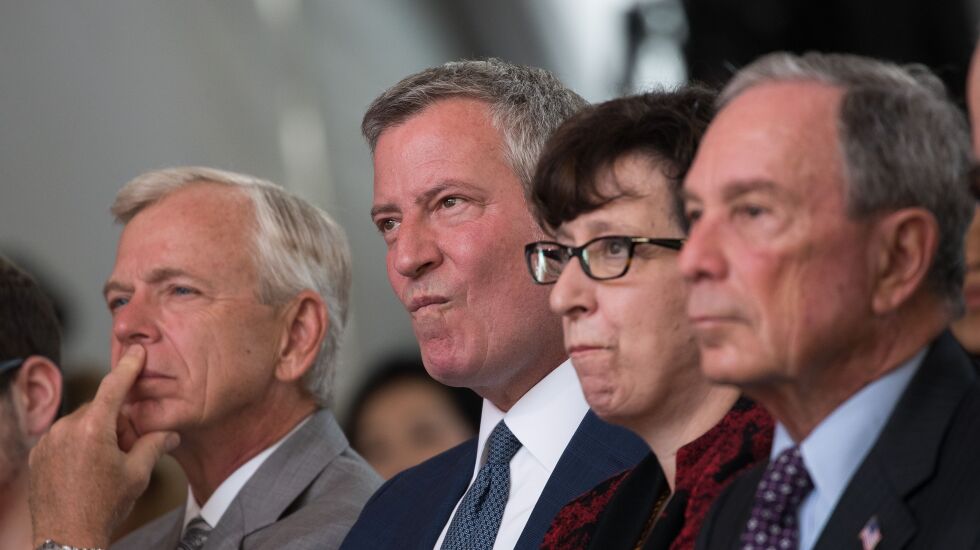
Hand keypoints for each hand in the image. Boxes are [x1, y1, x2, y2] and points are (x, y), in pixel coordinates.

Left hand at [28, 345, 179, 547]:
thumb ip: (155, 445)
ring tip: (107, 464)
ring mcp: (48, 441)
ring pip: (81, 424)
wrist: (67, 537)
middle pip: (99, 409)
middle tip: (130, 446)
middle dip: (116, 421)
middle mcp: (66, 429)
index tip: (136, 351)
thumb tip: (170, 432)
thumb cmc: (103, 507)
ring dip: (96, 434)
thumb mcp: (138, 474)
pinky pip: (63, 438)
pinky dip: (78, 445)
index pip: (114, 386)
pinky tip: (87, 470)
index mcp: (93, 428)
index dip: (128, 367)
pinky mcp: (38, 455)